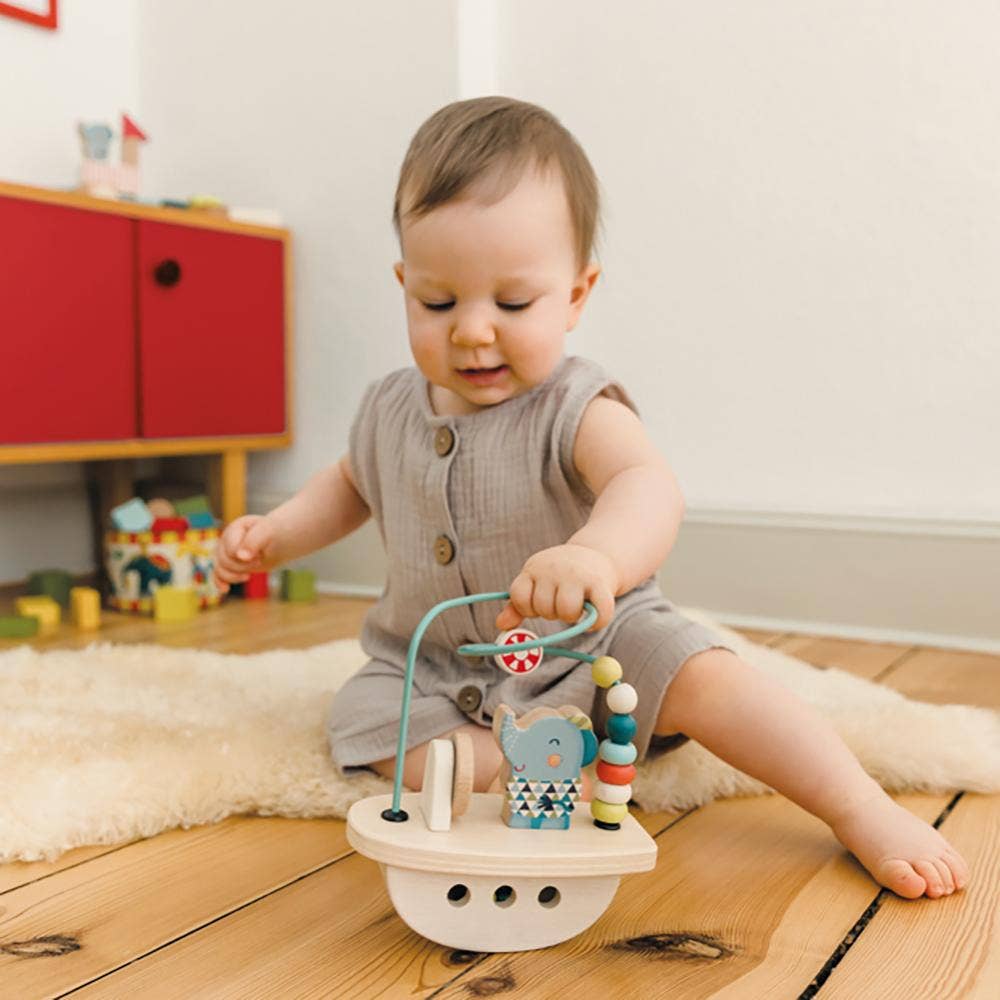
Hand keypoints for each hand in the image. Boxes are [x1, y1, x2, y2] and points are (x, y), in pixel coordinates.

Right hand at [213, 515, 275, 593]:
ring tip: (248, 576)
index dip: (245, 558)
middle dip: (241, 567)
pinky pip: (218, 574)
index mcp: (235, 528)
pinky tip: (225, 589)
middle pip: (223, 560)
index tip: (260, 556)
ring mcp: (227, 552)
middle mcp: (227, 538)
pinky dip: (220, 582)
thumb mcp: (269, 532)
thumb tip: (241, 557)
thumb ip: (254, 541)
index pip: (230, 549)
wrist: (283, 541)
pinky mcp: (231, 564)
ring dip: (233, 576)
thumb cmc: (278, 533)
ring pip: (219, 568)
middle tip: (259, 562)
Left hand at [495, 543, 618, 632]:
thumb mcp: (536, 582)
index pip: (519, 596)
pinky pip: (598, 613)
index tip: (538, 603)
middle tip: (560, 603)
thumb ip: (517, 605)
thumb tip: (500, 625)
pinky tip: (593, 619)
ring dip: (571, 618)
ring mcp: (577, 575)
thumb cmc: (560, 575)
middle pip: (544, 608)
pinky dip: (596, 623)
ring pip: (567, 612)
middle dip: (552, 613)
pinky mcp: (599, 583)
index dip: (527, 608)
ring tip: (576, 608)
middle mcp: (554, 569)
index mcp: (534, 568)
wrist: (596, 553)